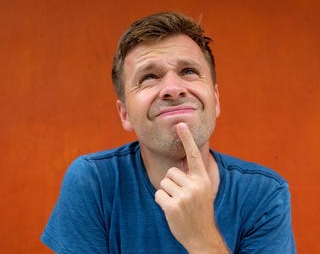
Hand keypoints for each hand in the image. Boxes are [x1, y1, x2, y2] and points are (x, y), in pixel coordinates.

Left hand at [154, 123, 228, 252]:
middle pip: (171, 172)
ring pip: (163, 182)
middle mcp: (195, 186)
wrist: (202, 238)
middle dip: (172, 183)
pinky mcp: (173, 206)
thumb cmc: (199, 211)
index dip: (187, 139)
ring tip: (178, 204)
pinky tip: (171, 210)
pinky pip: (158, 194)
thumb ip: (193, 177)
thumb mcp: (202, 191)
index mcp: (203, 180)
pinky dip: (161, 202)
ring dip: (166, 193)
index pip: (194, 155)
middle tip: (182, 197)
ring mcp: (185, 197)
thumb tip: (179, 165)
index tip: (181, 124)